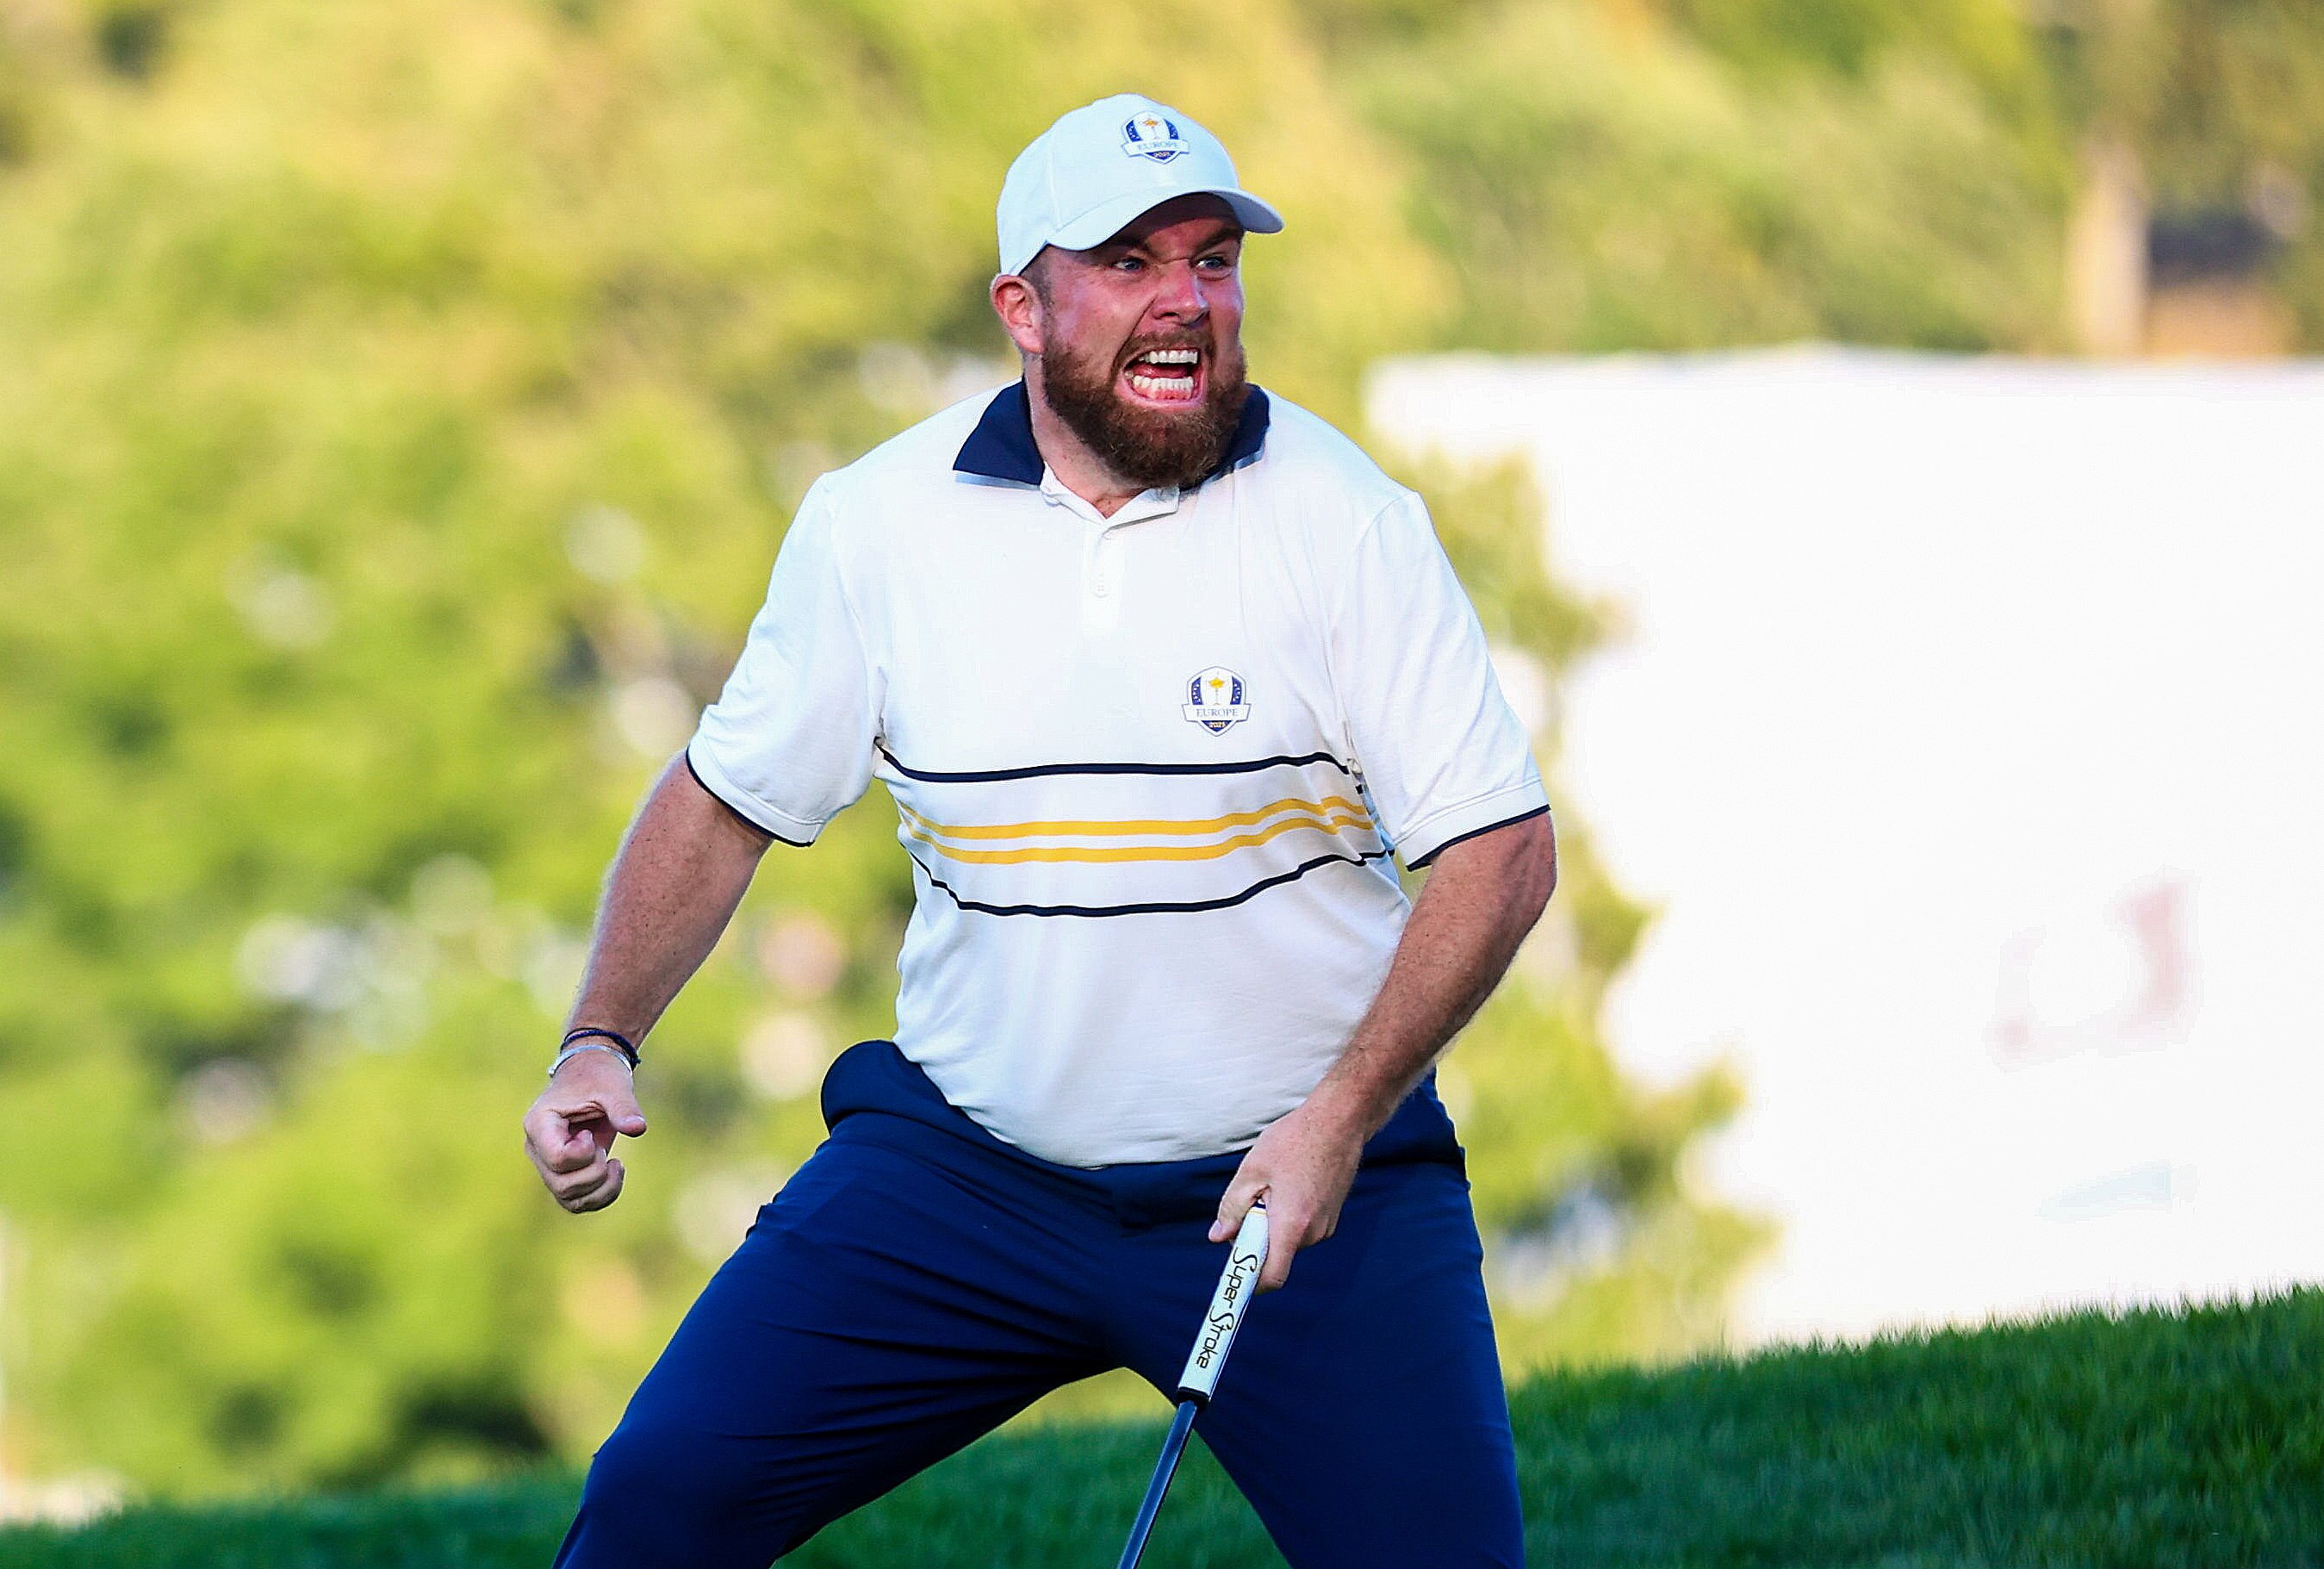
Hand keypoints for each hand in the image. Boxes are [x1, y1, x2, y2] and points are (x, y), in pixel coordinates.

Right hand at [523, 1050, 647, 1212]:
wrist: (592, 1076)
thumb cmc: (599, 1077)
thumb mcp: (613, 1086)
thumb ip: (624, 1107)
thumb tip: (637, 1128)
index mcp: (539, 1123)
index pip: (558, 1158)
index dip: (585, 1154)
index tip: (592, 1134)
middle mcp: (536, 1148)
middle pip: (562, 1185)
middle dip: (596, 1173)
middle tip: (605, 1148)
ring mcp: (547, 1165)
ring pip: (569, 1200)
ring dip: (602, 1189)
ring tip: (615, 1164)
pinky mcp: (562, 1175)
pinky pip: (577, 1203)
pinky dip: (601, 1196)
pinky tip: (615, 1173)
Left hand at [1210, 1096, 1366, 1291]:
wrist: (1339, 1121)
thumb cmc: (1294, 1141)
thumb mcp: (1252, 1170)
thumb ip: (1233, 1208)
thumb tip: (1218, 1237)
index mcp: (1291, 1225)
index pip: (1271, 1276)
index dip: (1250, 1282)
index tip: (1233, 1274)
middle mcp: (1313, 1233)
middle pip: (1276, 1255)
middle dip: (1256, 1238)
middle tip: (1250, 1202)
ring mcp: (1326, 1225)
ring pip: (1288, 1239)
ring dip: (1272, 1223)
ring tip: (1274, 1184)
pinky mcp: (1331, 1216)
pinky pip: (1302, 1227)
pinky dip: (1288, 1215)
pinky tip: (1290, 1182)